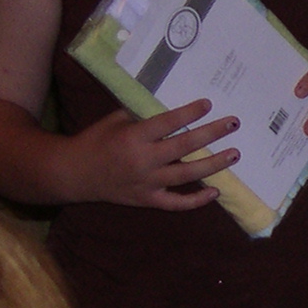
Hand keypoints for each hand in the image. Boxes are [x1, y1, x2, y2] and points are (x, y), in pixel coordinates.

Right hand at [65, 98, 238, 208]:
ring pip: (187, 174)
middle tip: (233, 123)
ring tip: (234, 154)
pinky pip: (176, 203)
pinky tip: (215, 191)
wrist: (74, 174)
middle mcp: (143, 160)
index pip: (168, 123)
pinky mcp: (147, 200)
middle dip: (212, 133)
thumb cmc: (96, 141)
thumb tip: (173, 110)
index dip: (190, 113)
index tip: (208, 104)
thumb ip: (143, 116)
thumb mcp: (115, 120)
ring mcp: (147, 183)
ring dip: (214, 164)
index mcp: (133, 136)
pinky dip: (196, 200)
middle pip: (185, 146)